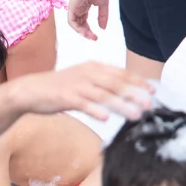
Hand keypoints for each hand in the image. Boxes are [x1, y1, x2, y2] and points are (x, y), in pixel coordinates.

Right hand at [14, 60, 150, 121]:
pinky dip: (95, 110)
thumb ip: (102, 84)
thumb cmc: (60, 87)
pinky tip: (105, 118)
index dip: (138, 81)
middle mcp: (88, 73)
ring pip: (103, 95)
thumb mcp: (84, 79)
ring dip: (121, 105)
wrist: (31, 90)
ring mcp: (76, 85)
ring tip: (135, 116)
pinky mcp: (65, 97)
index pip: (121, 73)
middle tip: (149, 105)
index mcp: (94, 67)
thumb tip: (125, 93)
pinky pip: (83, 104)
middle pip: (116, 84)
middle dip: (134, 94)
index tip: (153, 90)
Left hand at [67, 0, 109, 37]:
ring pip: (75, 25)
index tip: (96, 36)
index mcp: (85, 6)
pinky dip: (78, 28)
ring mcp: (74, 8)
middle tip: (94, 38)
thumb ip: (102, 16)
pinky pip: (72, 22)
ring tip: (91, 36)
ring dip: (83, 32)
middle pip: (80, 24)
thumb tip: (103, 28)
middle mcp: (78, 8)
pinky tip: (85, 32)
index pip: (84, 20)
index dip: (89, 29)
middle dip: (86, 32)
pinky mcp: (71, 8)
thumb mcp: (103, 4)